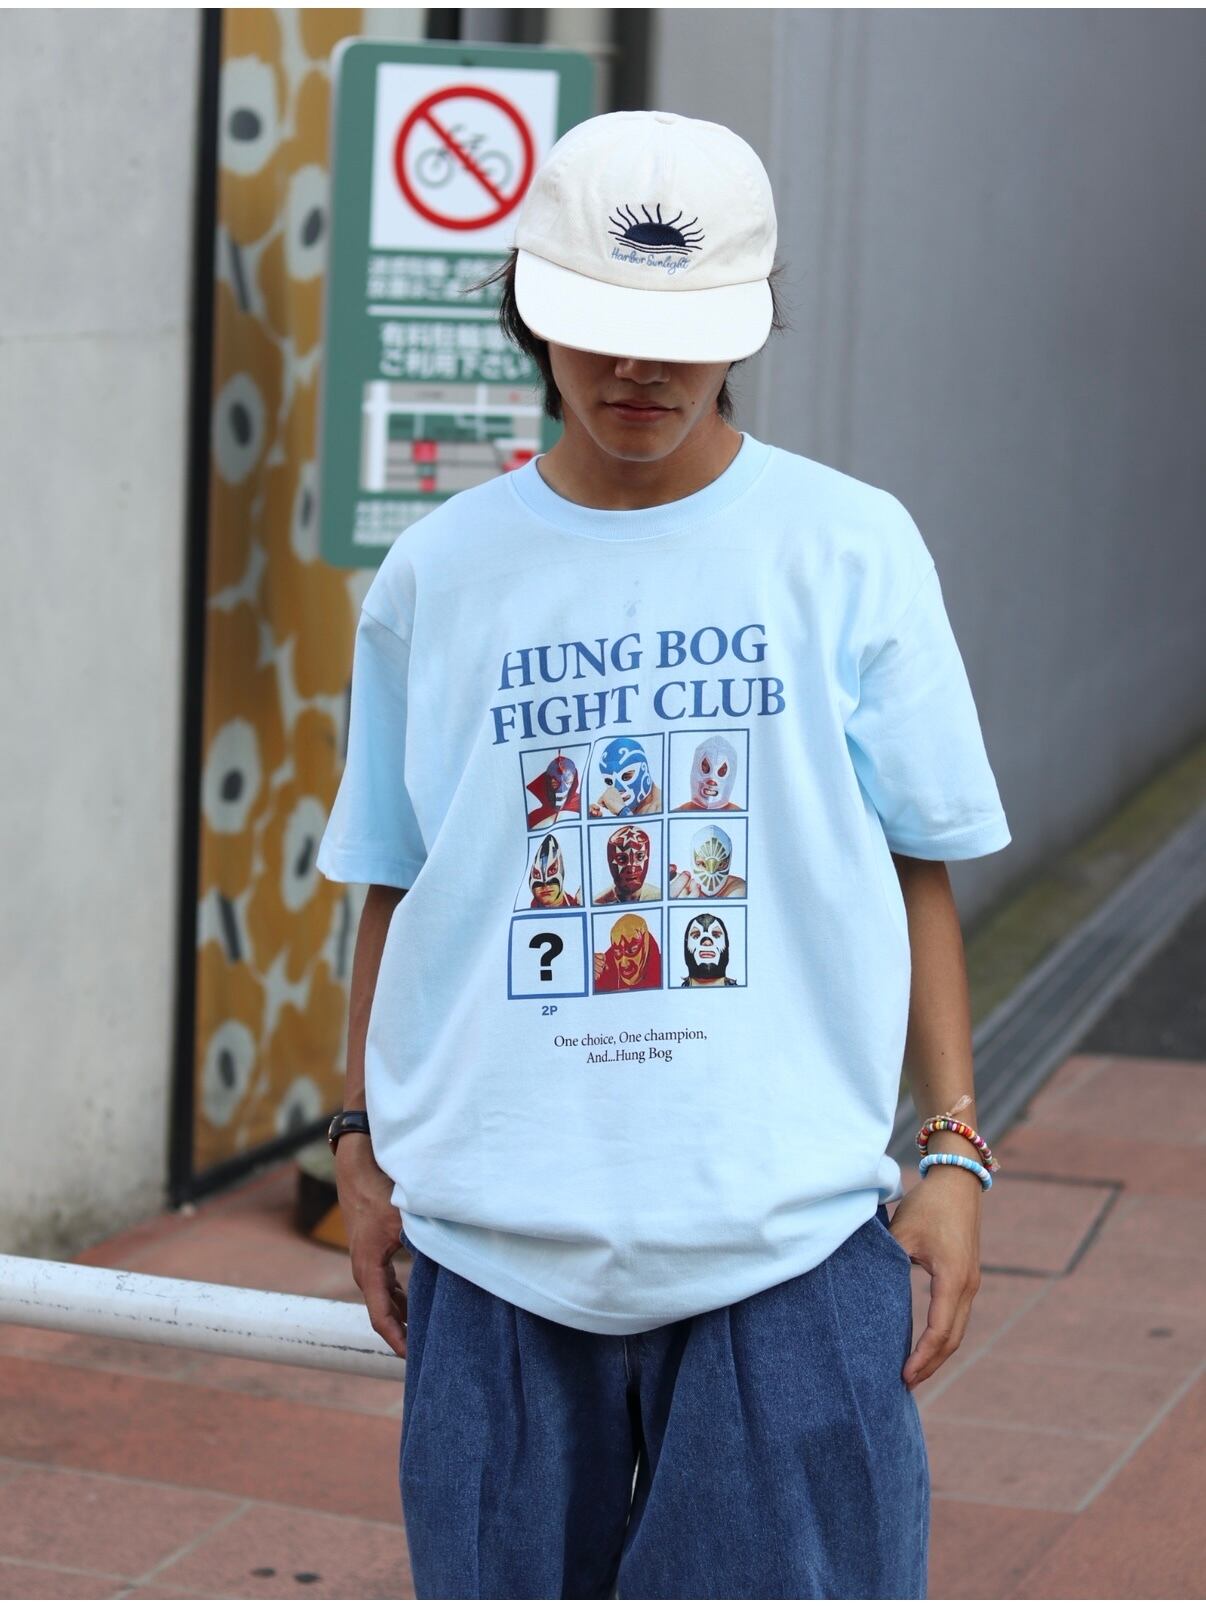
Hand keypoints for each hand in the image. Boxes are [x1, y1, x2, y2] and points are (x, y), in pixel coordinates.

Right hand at [335, 1136, 407, 1358]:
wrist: (358, 1168)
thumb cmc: (379, 1192)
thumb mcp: (404, 1220)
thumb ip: (425, 1243)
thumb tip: (450, 1262)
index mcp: (368, 1269)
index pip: (381, 1317)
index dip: (397, 1340)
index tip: (412, 1358)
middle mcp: (364, 1270)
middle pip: (384, 1313)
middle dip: (403, 1334)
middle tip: (428, 1352)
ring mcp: (367, 1262)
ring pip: (386, 1300)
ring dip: (404, 1316)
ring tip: (427, 1334)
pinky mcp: (374, 1253)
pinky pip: (387, 1285)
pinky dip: (402, 1298)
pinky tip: (420, 1304)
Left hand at [888, 1165, 982, 1388]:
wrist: (957, 1181)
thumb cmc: (928, 1204)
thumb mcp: (902, 1231)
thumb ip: (886, 1260)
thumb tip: (863, 1288)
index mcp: (953, 1278)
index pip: (939, 1331)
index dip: (922, 1357)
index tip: (903, 1376)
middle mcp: (967, 1286)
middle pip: (953, 1339)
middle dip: (930, 1365)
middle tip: (905, 1386)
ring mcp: (970, 1283)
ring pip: (957, 1330)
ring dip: (938, 1354)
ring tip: (913, 1374)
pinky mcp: (966, 1278)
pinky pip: (956, 1316)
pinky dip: (942, 1336)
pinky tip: (924, 1346)